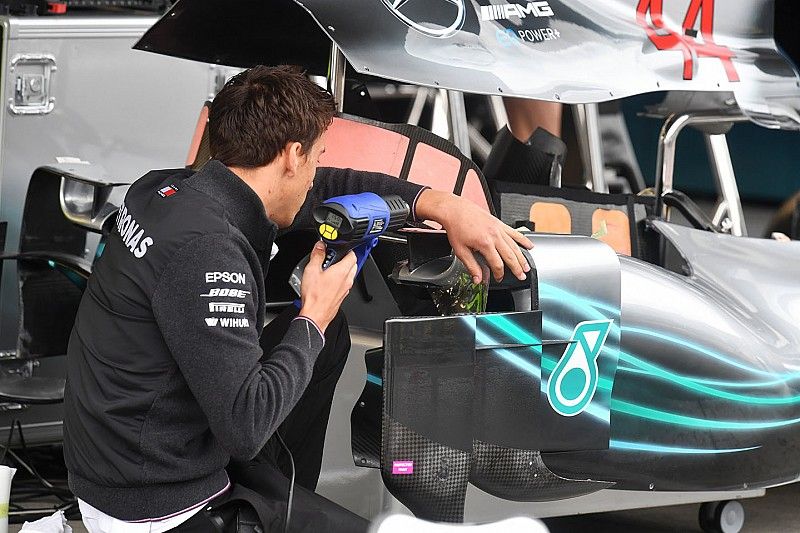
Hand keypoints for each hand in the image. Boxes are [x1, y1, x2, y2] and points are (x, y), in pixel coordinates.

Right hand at [299, 242, 356, 331]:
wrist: (315, 316)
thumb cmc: (315, 296)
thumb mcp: (311, 270)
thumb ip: (317, 255)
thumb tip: (320, 246)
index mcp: (342, 271)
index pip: (353, 255)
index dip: (348, 249)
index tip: (340, 247)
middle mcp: (347, 280)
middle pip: (353, 264)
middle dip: (345, 258)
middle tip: (333, 256)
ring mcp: (345, 289)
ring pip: (349, 275)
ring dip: (342, 269)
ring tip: (328, 268)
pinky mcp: (341, 296)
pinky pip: (344, 284)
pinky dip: (339, 279)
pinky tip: (327, 281)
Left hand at [415, 190, 532, 282]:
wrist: (455, 210)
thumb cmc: (456, 228)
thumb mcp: (460, 251)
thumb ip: (471, 266)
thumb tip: (477, 279)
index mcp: (485, 244)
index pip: (497, 264)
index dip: (499, 274)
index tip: (498, 278)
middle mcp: (494, 236)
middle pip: (510, 256)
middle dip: (517, 268)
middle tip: (521, 276)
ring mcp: (498, 229)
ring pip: (515, 245)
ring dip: (522, 257)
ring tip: (526, 267)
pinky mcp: (499, 223)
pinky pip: (515, 233)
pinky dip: (523, 240)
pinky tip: (529, 245)